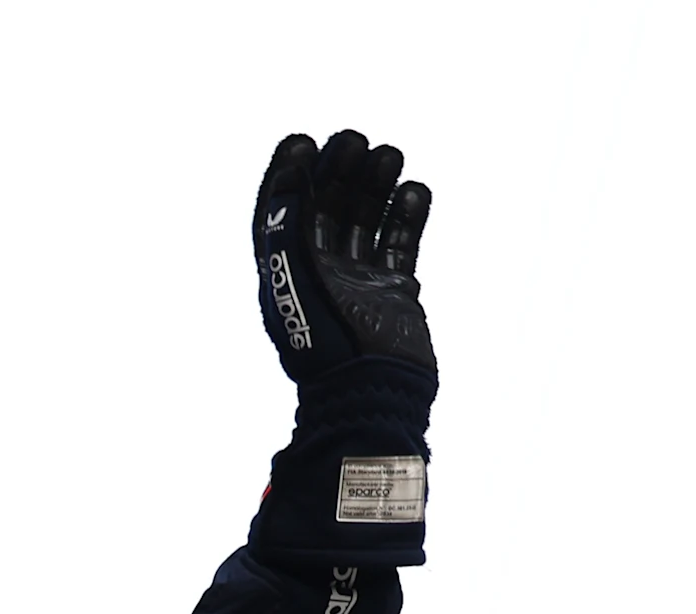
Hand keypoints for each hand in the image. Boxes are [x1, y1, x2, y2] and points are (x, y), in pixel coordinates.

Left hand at [254, 129, 432, 380]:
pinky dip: (407, 217)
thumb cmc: (327, 342)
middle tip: (355, 140)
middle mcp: (319, 276)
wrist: (372, 392)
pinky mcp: (394, 292)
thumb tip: (286, 176)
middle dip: (337, 172)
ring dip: (374, 187)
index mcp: (285, 274)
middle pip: (325, 211)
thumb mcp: (295, 278)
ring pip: (364, 222)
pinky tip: (414, 189)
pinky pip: (400, 245)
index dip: (287, 176)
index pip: (281, 214)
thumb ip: (287, 227)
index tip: (302, 140)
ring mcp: (358, 284)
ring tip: (389, 154)